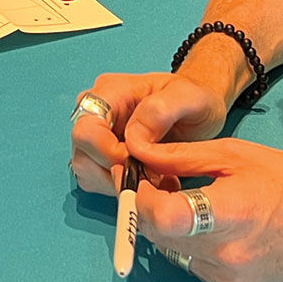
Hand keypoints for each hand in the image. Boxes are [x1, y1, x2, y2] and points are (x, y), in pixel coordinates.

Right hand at [69, 71, 229, 195]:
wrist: (200, 112)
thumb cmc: (194, 99)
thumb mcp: (189, 97)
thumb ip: (161, 110)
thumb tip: (133, 139)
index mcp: (110, 92)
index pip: (86, 128)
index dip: (107, 152)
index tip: (139, 162)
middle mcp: (97, 113)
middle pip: (82, 153)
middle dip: (114, 172)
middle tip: (152, 176)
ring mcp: (98, 137)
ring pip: (86, 171)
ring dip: (119, 183)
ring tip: (155, 179)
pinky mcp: (103, 157)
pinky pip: (98, 181)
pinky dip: (123, 188)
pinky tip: (149, 183)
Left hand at [128, 138, 282, 281]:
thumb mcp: (235, 154)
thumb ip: (180, 157)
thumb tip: (136, 152)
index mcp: (231, 213)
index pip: (161, 216)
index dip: (139, 196)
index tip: (137, 175)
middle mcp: (226, 253)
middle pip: (157, 234)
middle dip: (145, 205)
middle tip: (156, 180)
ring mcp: (228, 277)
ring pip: (169, 250)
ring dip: (164, 225)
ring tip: (185, 199)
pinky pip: (190, 264)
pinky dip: (187, 243)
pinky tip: (207, 223)